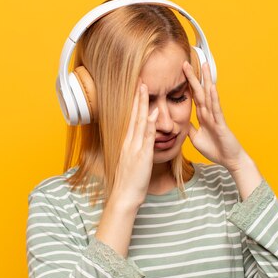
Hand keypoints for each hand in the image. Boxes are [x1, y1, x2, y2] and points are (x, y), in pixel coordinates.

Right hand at [110, 80, 158, 208]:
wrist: (124, 196)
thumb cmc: (130, 182)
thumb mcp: (132, 162)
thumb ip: (136, 148)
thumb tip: (140, 139)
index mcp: (127, 143)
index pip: (132, 119)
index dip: (135, 104)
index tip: (138, 90)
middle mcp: (129, 143)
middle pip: (134, 116)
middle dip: (137, 98)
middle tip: (140, 81)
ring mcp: (134, 148)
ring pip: (139, 123)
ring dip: (142, 105)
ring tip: (144, 89)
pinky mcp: (141, 156)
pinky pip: (146, 138)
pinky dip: (150, 125)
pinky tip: (153, 114)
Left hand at [183, 61, 245, 173]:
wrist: (229, 160)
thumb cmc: (215, 149)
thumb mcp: (196, 138)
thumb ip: (190, 127)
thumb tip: (180, 122)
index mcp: (203, 116)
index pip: (194, 96)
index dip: (187, 84)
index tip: (181, 71)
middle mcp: (209, 113)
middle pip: (200, 91)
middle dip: (193, 77)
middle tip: (186, 62)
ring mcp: (216, 117)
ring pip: (209, 96)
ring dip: (206, 81)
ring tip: (204, 66)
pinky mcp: (221, 124)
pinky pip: (216, 109)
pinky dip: (213, 98)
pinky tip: (211, 87)